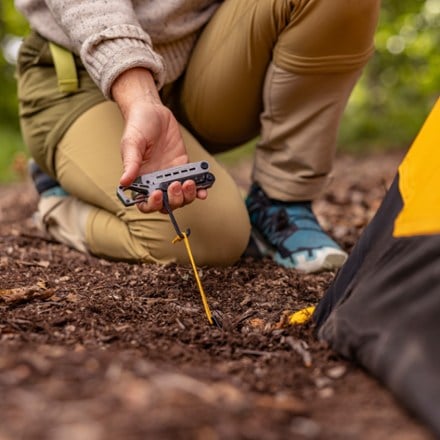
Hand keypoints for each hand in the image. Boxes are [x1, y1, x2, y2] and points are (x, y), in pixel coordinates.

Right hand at [112, 68, 206, 212]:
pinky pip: (193, 184)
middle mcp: (156, 182)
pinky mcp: (184, 168)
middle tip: (176, 185)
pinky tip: (203, 190)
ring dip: (187, 196)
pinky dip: (200, 190)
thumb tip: (124, 182)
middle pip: (167, 204)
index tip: (157, 194)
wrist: (154, 111)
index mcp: (141, 180)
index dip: (152, 204)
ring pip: (181, 198)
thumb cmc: (138, 126)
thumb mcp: (132, 143)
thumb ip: (130, 163)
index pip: (145, 203)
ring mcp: (171, 176)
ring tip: (189, 183)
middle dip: (174, 200)